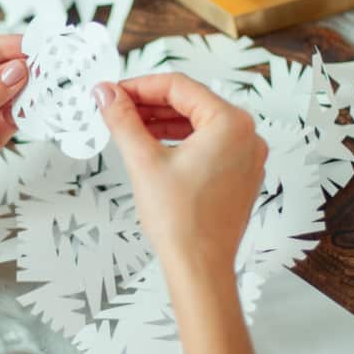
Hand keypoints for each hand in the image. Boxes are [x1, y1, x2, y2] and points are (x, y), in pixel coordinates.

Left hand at [0, 35, 27, 244]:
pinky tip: (39, 106)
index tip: (30, 45)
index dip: (4, 46)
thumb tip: (15, 71)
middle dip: (20, 65)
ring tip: (49, 81)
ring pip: (7, 94)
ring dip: (27, 88)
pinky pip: (12, 120)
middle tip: (47, 62)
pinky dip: (27, 113)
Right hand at [94, 74, 266, 280]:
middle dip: (150, 104)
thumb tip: (106, 94)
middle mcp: (247, 136)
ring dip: (163, 122)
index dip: (140, 85)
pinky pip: (208, 144)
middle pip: (190, 103)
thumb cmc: (182, 222)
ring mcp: (246, 157)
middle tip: (116, 108)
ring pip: (198, 124)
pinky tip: (152, 146)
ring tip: (129, 127)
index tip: (114, 92)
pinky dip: (180, 141)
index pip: (179, 87)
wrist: (200, 267)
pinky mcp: (239, 175)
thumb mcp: (143, 160)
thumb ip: (123, 120)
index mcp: (231, 123)